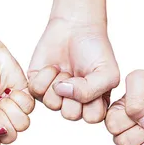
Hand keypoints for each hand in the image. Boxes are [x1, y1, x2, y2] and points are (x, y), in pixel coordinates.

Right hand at [0, 30, 34, 144]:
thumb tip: (0, 134)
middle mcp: (1, 124)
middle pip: (11, 137)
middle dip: (1, 118)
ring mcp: (15, 113)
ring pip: (23, 125)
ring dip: (10, 107)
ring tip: (0, 96)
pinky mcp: (27, 100)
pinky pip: (30, 109)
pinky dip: (19, 97)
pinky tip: (10, 89)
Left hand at [28, 0, 118, 122]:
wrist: (76, 26)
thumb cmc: (95, 49)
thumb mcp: (107, 72)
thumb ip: (92, 91)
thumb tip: (62, 92)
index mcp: (93, 104)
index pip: (92, 117)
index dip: (91, 100)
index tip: (93, 80)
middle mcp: (73, 104)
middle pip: (70, 114)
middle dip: (73, 91)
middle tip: (77, 74)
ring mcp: (54, 96)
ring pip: (52, 104)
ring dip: (59, 82)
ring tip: (65, 69)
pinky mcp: (37, 85)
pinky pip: (36, 91)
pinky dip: (44, 76)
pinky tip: (53, 67)